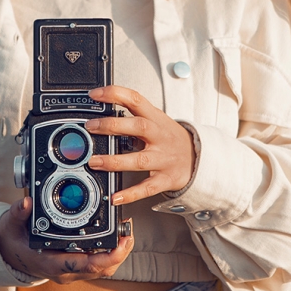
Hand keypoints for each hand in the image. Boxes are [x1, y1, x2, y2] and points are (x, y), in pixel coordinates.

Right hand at [0, 196, 133, 283]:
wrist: (8, 254)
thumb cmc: (12, 241)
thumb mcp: (10, 225)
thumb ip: (17, 213)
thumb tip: (26, 202)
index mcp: (52, 263)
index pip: (86, 265)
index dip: (109, 257)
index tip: (121, 242)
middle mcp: (65, 271)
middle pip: (102, 269)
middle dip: (120, 252)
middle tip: (128, 231)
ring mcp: (71, 271)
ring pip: (102, 269)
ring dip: (117, 253)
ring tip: (125, 232)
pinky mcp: (75, 267)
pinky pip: (97, 265)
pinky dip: (109, 253)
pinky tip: (114, 237)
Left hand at [85, 85, 195, 204]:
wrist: (200, 159)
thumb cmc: (170, 139)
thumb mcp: (157, 121)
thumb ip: (133, 117)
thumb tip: (101, 117)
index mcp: (156, 119)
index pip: (136, 100)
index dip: (115, 94)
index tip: (94, 95)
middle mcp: (160, 136)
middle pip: (138, 127)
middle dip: (112, 126)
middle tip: (91, 127)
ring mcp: (163, 158)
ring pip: (139, 159)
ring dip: (114, 161)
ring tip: (94, 162)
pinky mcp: (166, 179)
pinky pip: (147, 187)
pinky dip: (130, 193)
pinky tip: (115, 196)